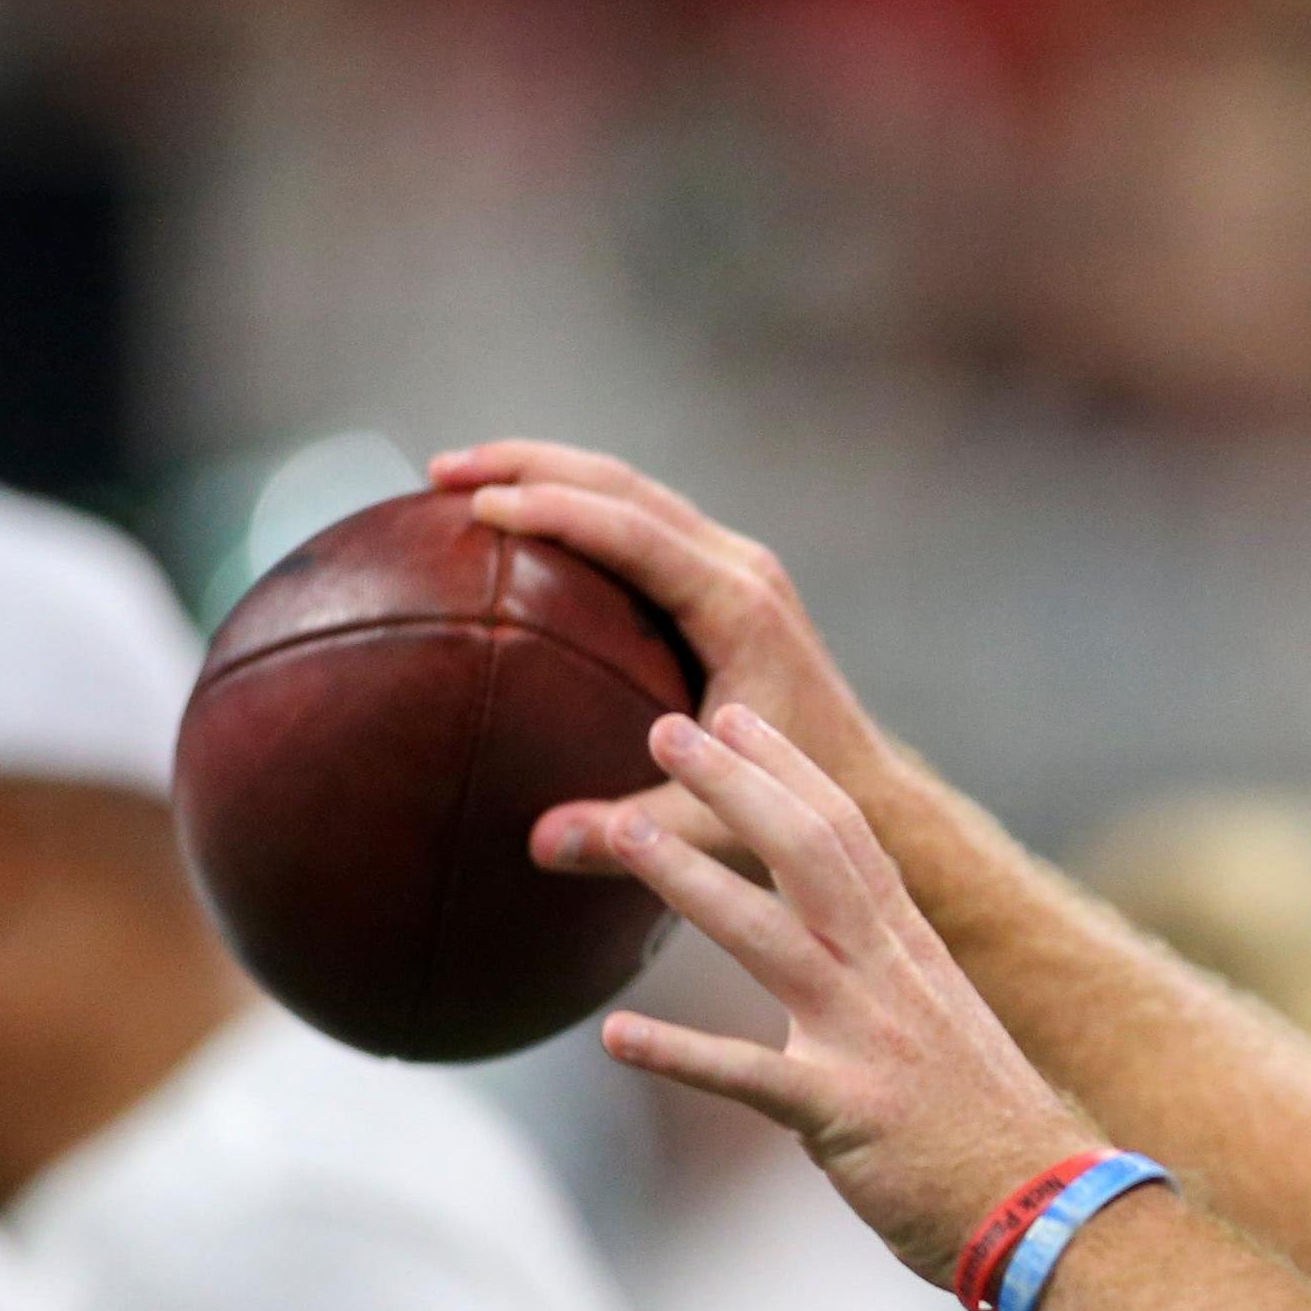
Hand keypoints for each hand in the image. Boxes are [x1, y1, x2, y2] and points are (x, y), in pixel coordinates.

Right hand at [424, 442, 899, 876]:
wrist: (868, 789)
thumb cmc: (796, 807)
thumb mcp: (713, 825)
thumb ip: (632, 833)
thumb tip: (540, 843)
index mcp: (738, 608)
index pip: (633, 532)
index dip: (552, 509)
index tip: (478, 506)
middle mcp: (741, 570)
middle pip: (624, 487)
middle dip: (529, 467)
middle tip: (442, 471)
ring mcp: (737, 568)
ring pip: (632, 492)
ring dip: (546, 475)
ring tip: (462, 480)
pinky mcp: (725, 580)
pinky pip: (642, 522)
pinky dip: (577, 508)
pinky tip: (520, 525)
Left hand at [597, 701, 1094, 1278]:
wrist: (1045, 1211)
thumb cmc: (985, 1130)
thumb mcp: (937, 1027)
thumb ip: (880, 981)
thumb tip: (828, 950)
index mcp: (910, 952)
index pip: (847, 832)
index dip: (785, 767)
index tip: (729, 714)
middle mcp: (889, 978)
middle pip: (808, 852)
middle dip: (734, 785)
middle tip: (663, 727)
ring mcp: (869, 1040)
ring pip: (769, 937)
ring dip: (690, 880)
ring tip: (620, 831)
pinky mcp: (845, 1113)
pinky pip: (750, 1076)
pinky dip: (680, 1055)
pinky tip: (614, 1037)